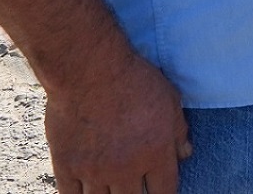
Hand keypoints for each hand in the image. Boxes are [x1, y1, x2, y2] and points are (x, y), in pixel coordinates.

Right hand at [45, 49, 189, 193]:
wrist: (89, 70)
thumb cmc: (134, 79)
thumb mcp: (169, 99)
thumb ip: (178, 130)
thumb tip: (185, 154)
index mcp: (156, 154)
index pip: (165, 192)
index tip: (159, 189)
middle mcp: (126, 169)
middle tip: (132, 186)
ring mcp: (94, 171)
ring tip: (111, 188)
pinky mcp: (67, 166)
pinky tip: (85, 192)